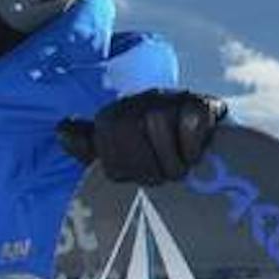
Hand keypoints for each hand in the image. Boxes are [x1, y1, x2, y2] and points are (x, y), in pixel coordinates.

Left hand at [56, 90, 224, 186]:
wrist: (217, 167)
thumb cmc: (160, 170)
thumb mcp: (121, 164)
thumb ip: (90, 149)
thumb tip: (61, 130)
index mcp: (116, 117)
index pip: (102, 137)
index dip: (121, 169)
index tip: (136, 179)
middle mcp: (141, 101)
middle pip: (127, 129)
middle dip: (146, 166)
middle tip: (162, 177)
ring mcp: (172, 99)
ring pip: (156, 122)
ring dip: (171, 159)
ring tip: (182, 169)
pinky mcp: (204, 103)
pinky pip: (191, 120)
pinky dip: (193, 144)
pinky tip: (198, 154)